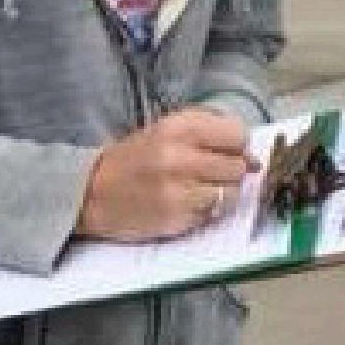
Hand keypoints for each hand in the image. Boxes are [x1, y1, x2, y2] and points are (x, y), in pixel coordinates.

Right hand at [79, 109, 252, 240]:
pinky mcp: (178, 217)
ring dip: (223, 194)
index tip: (225, 151)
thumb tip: (253, 158)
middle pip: (239, 165)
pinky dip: (208, 211)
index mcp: (178, 127)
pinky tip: (188, 204)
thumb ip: (208, 134)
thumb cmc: (133, 160)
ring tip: (199, 191)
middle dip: (231, 171)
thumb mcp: (165, 131)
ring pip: (232, 193)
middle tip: (210, 174)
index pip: (237, 133)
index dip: (236, 145)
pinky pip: (214, 213)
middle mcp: (180, 155)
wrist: (92, 192)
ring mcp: (180, 189)